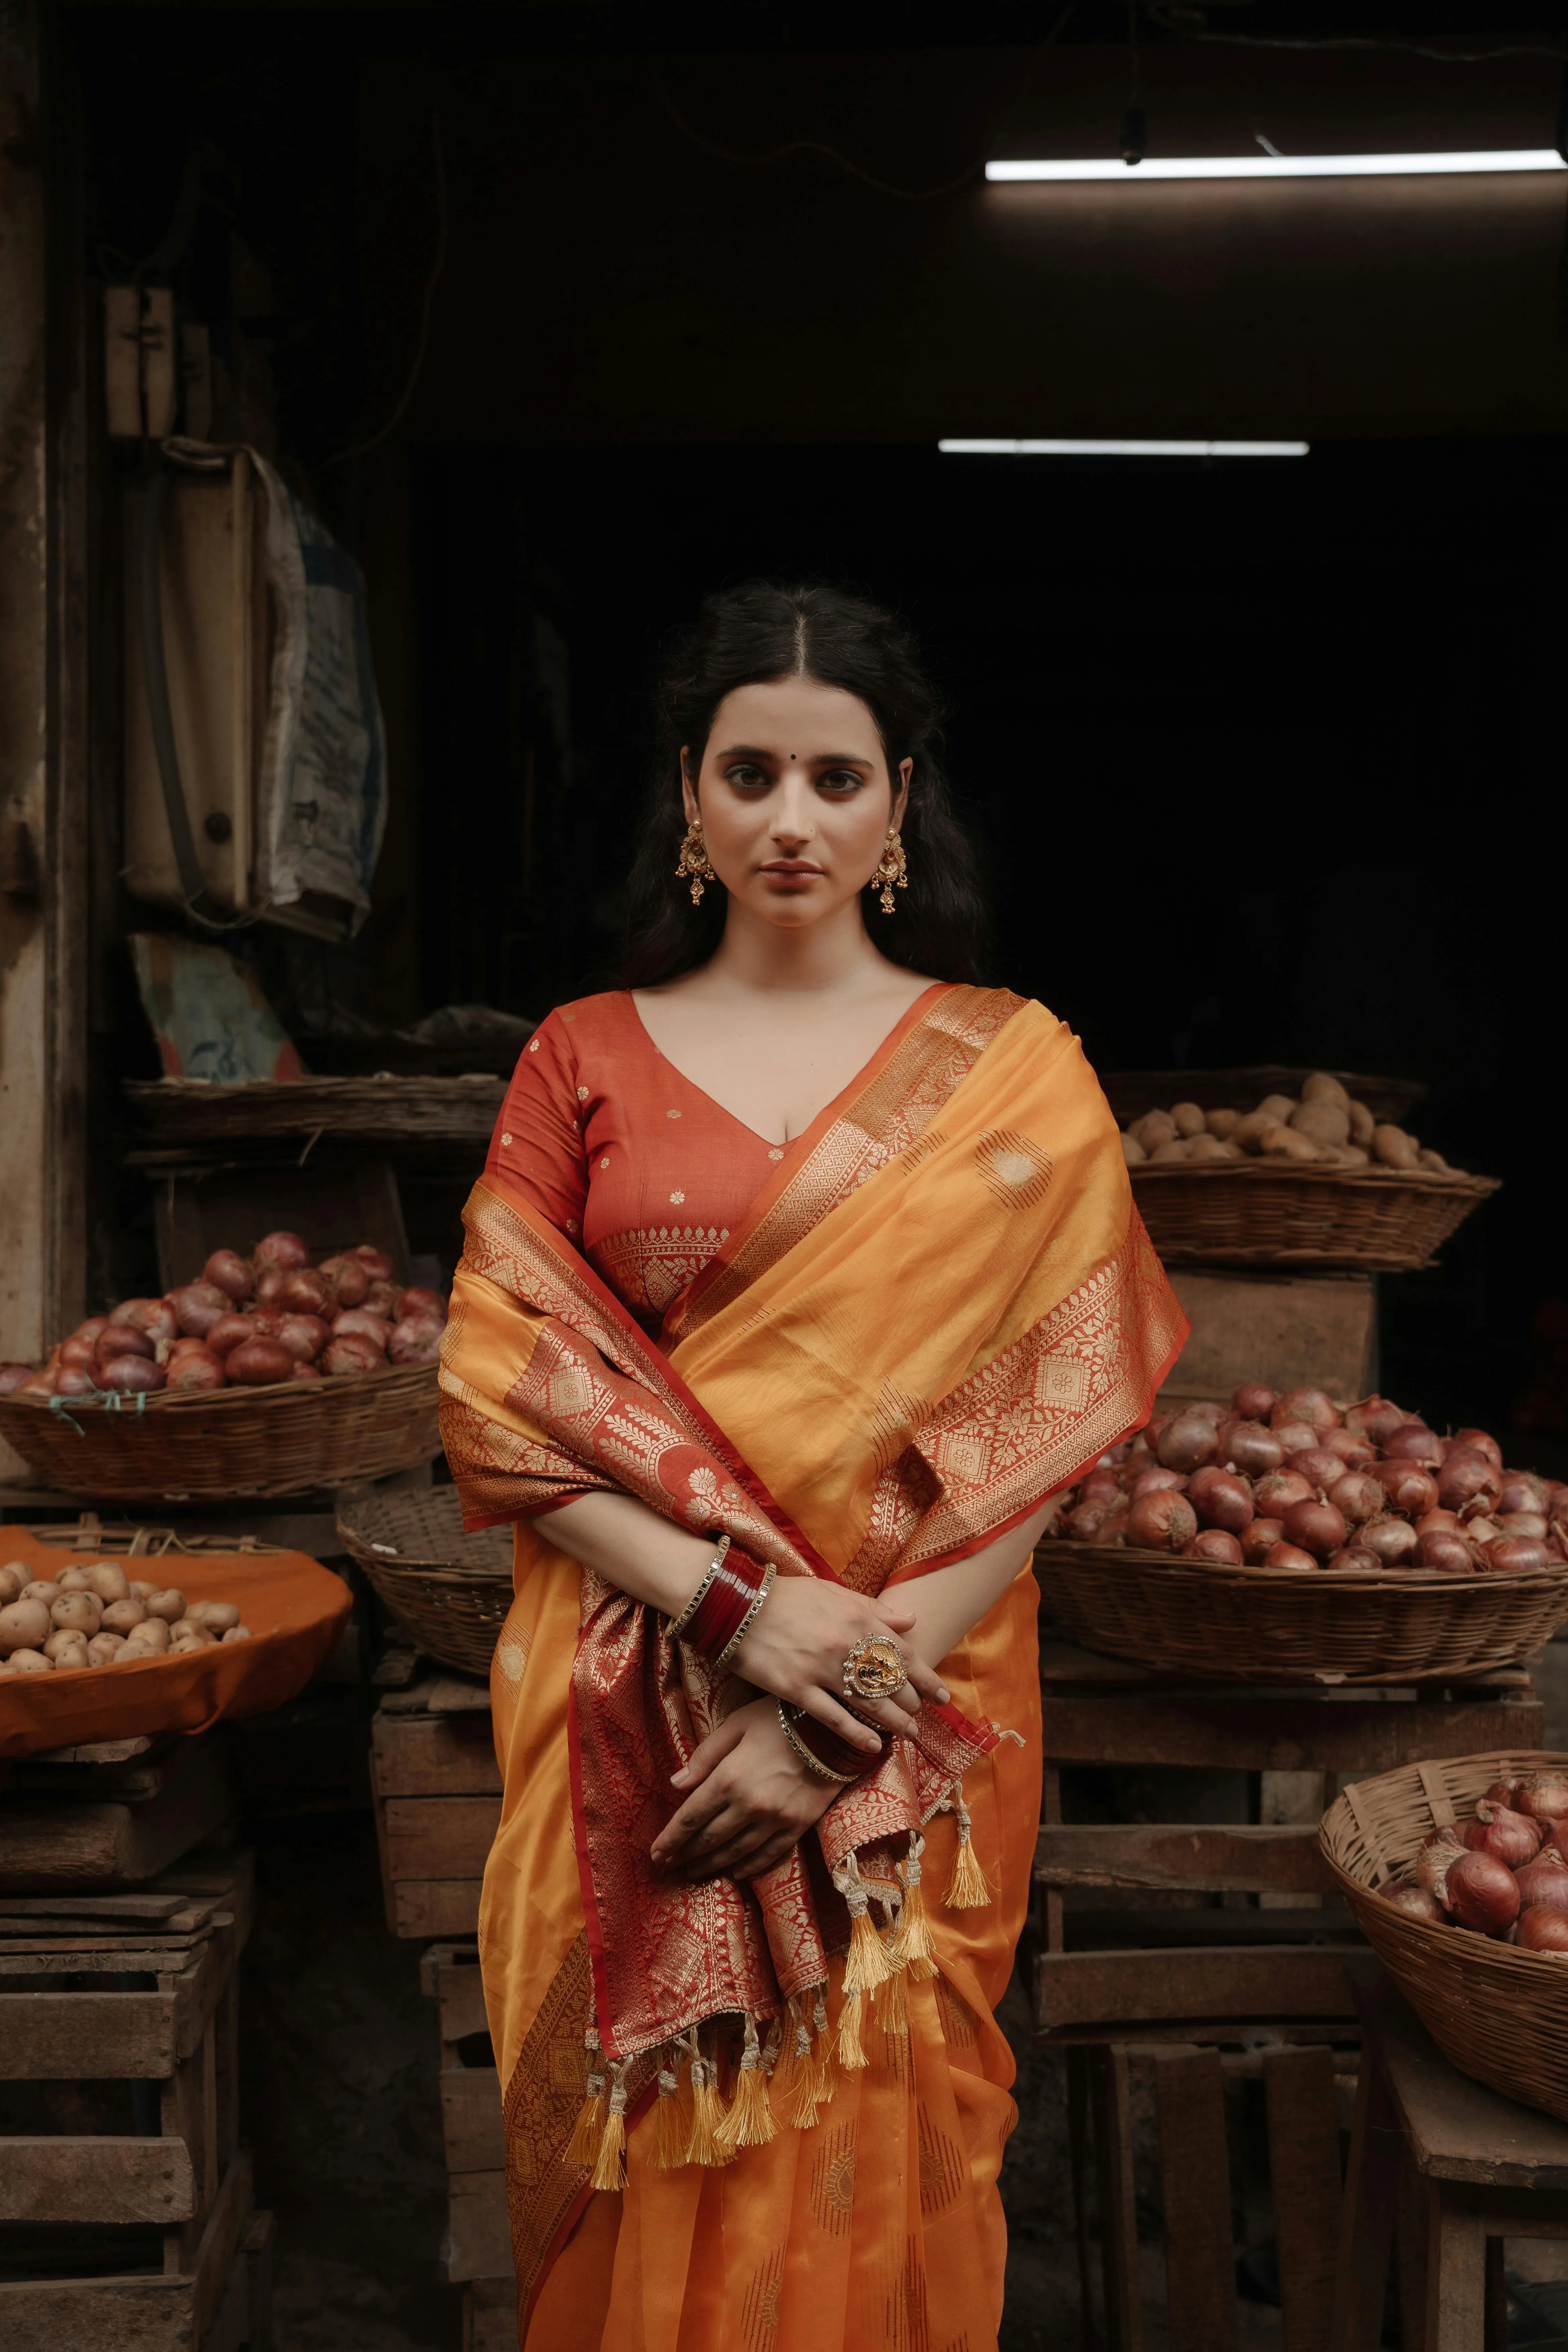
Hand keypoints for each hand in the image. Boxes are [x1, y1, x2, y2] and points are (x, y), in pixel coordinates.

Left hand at [651, 1698, 837, 1882]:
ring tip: (695, 1872)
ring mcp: (775, 1820)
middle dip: (686, 1854)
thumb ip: (705, 1757)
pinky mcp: (797, 1826)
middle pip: (709, 1839)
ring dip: (711, 1864)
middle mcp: (748, 1805)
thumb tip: (676, 1784)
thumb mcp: (736, 1725)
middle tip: (670, 1866)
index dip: (670, 1839)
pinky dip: (749, 1867)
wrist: (833, 1729)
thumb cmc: (779, 1719)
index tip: (656, 1854)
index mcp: (729, 1779)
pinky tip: (735, 1872)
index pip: (690, 1818)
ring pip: (735, 1852)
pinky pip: (768, 1855)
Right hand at [732, 1575, 948, 1753]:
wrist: (739, 1604)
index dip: (927, 1678)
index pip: (903, 1653)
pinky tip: (872, 1747)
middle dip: (912, 1703)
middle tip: (920, 1718)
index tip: (942, 1696)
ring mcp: (820, 1669)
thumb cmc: (789, 1597)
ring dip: (894, 1722)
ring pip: (869, 1703)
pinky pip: (833, 1717)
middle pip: (891, 1682)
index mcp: (857, 1618)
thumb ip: (873, 1609)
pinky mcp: (796, 1689)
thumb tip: (910, 1620)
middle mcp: (845, 1644)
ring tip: (910, 1736)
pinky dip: (856, 1734)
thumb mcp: (834, 1593)